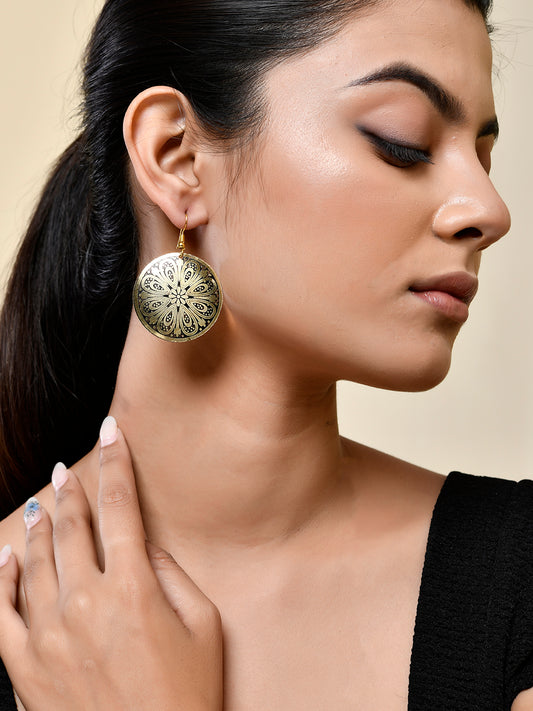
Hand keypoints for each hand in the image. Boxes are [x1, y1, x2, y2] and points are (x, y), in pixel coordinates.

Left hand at [0, 417, 222, 710]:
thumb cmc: (186, 695)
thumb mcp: (203, 626)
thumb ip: (172, 575)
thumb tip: (144, 545)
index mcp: (132, 589)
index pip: (120, 506)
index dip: (115, 463)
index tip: (111, 434)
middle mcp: (85, 603)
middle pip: (72, 526)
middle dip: (72, 489)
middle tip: (68, 468)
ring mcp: (49, 635)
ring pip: (34, 561)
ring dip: (38, 525)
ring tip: (41, 503)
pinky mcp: (26, 667)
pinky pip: (2, 611)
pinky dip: (1, 578)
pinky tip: (4, 557)